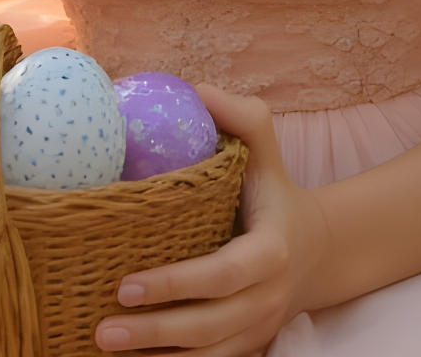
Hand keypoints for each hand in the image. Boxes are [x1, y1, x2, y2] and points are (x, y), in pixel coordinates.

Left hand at [93, 87, 330, 355]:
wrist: (317, 251)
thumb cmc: (275, 192)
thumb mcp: (266, 149)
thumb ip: (239, 116)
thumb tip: (194, 90)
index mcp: (271, 252)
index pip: (224, 274)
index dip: (176, 284)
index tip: (126, 284)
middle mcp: (267, 297)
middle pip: (211, 326)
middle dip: (156, 331)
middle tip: (103, 328)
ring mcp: (259, 327)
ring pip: (210, 355)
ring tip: (106, 347)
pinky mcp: (249, 345)